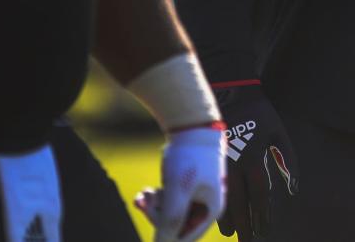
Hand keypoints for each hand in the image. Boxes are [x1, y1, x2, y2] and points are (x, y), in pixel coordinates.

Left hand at [134, 124, 225, 241]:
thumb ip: (171, 220)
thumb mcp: (178, 190)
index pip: (184, 238)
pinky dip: (156, 200)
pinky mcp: (186, 189)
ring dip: (154, 208)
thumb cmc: (189, 156)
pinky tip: (145, 191)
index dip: (165, 233)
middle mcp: (206, 207)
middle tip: (143, 201)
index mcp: (212, 211)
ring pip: (170, 215)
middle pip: (176, 227)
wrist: (191, 125)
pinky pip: (169, 203)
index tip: (150, 213)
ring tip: (144, 193)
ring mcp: (196, 198)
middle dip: (157, 216)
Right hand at [216, 83, 298, 239]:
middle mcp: (235, 164)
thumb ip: (287, 157)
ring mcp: (219, 162)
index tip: (267, 229)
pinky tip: (217, 213)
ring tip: (233, 234)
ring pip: (222, 198)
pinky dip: (215, 202)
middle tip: (250, 241)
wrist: (229, 91)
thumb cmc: (258, 112)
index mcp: (254, 158)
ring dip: (228, 218)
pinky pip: (211, 187)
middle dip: (246, 224)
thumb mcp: (278, 131)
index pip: (259, 195)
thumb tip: (293, 186)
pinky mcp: (208, 158)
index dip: (263, 214)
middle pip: (240, 203)